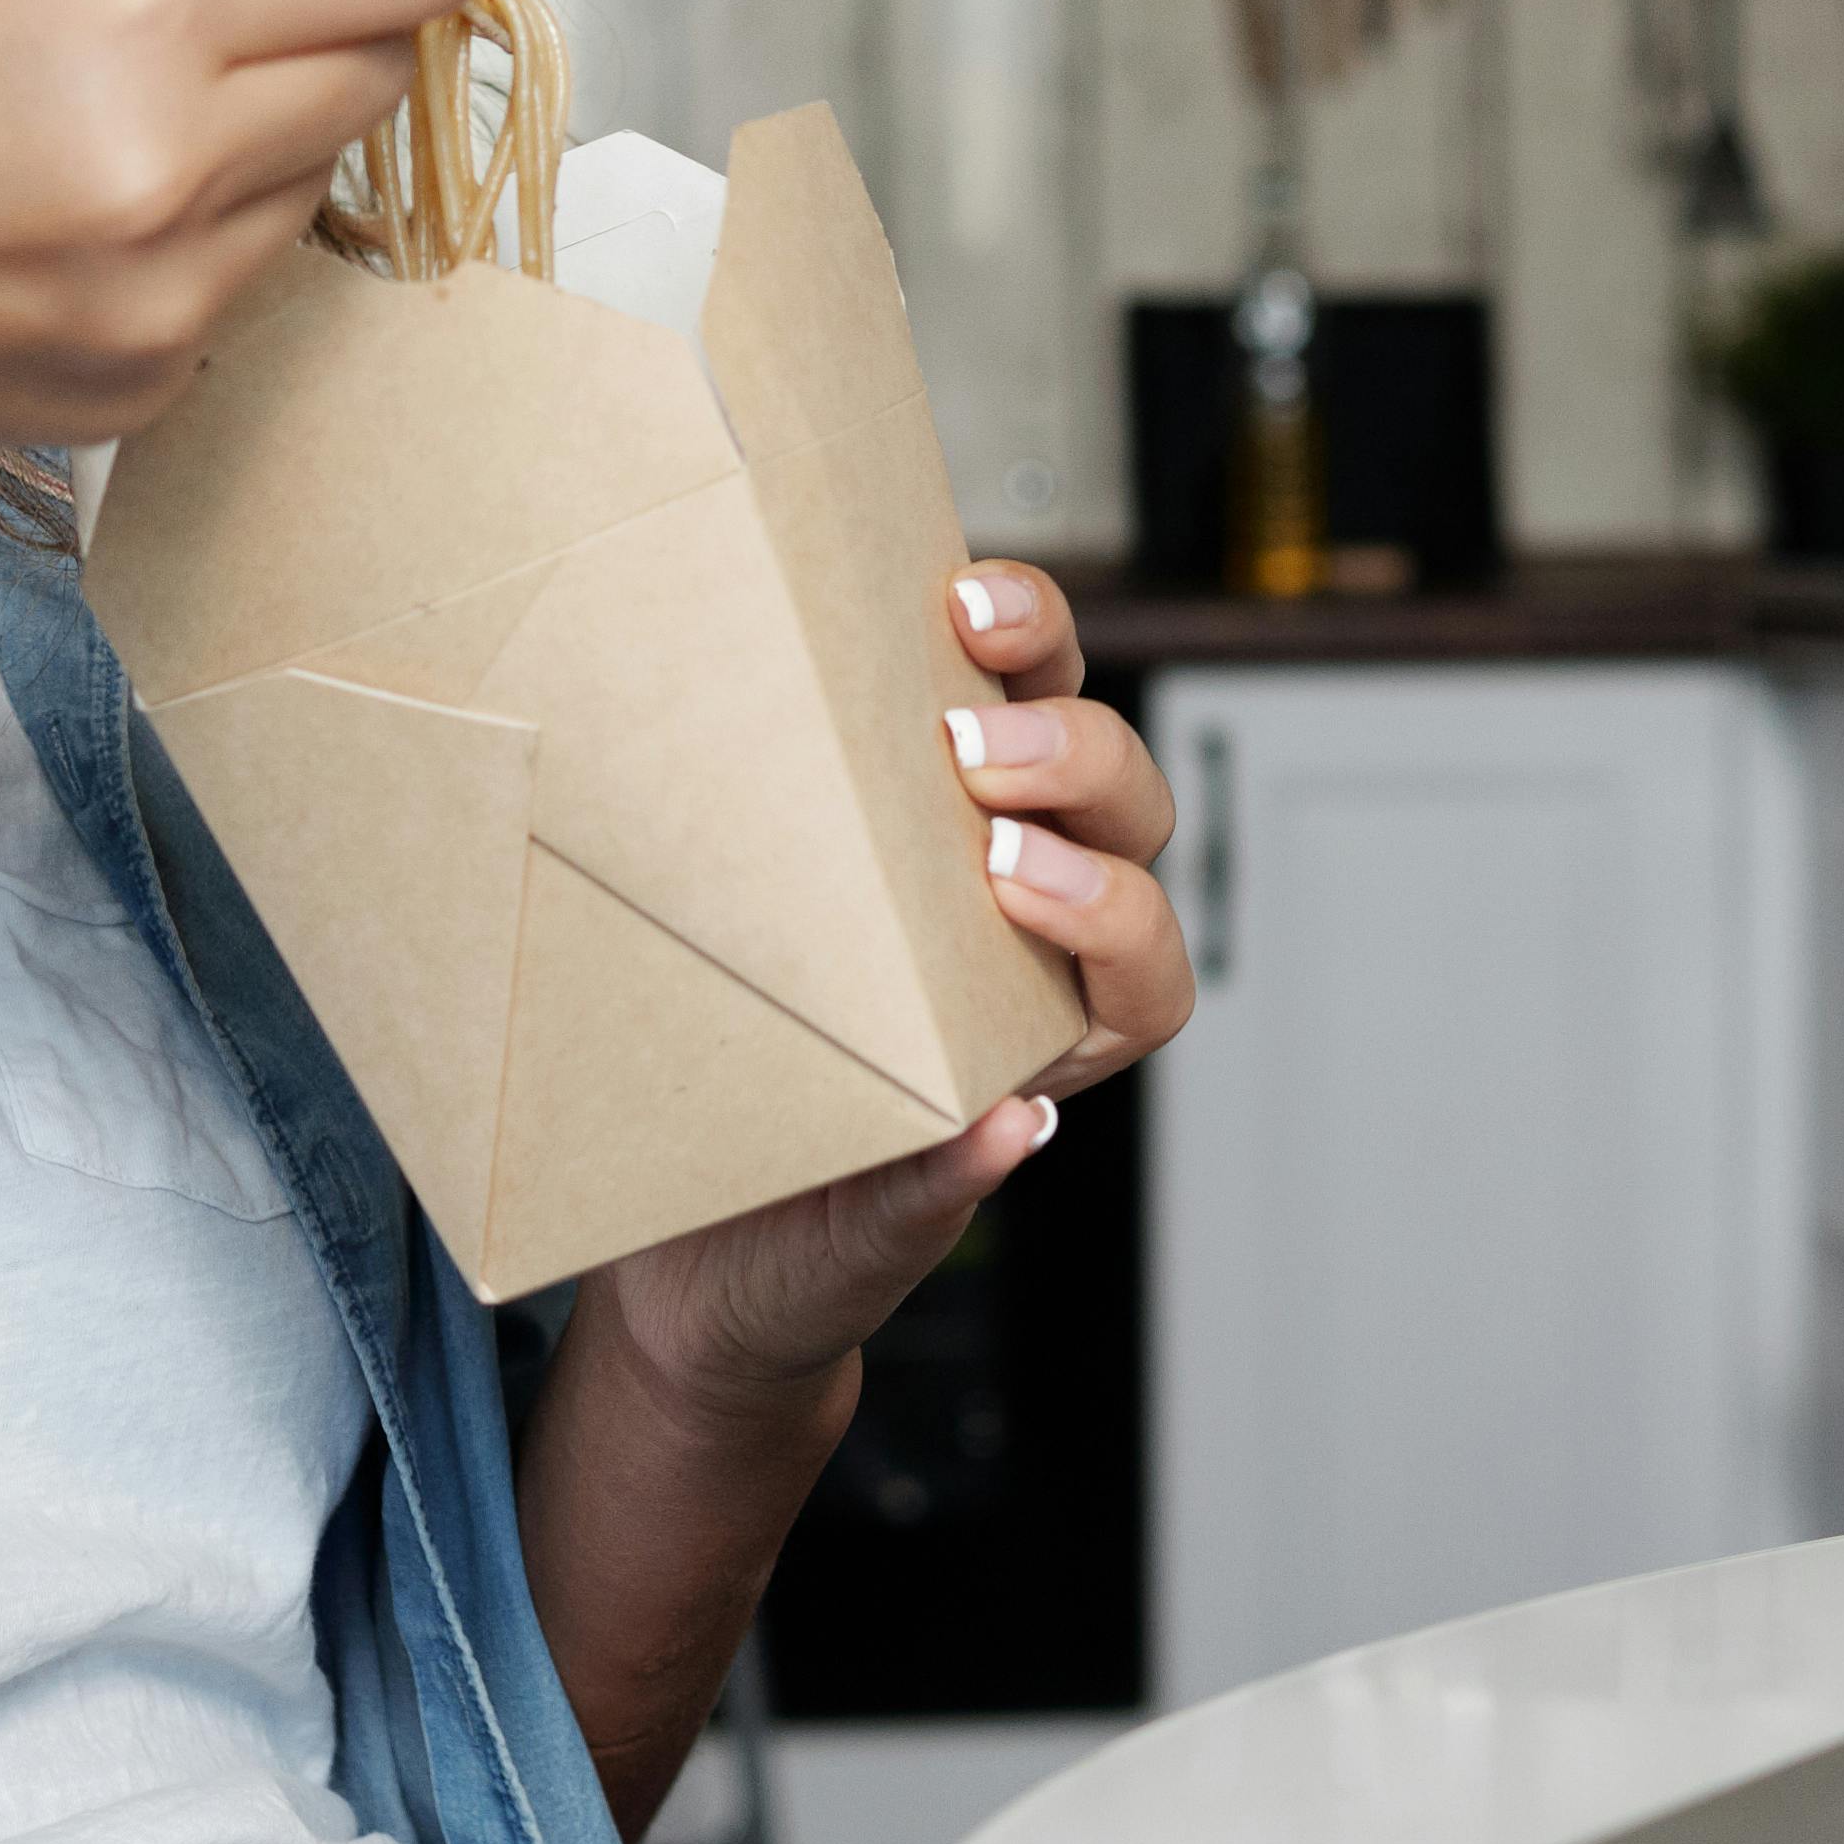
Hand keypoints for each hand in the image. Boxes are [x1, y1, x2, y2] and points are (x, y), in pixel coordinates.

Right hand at [0, 0, 475, 462]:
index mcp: (132, 12)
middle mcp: (168, 170)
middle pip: (381, 66)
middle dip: (315, 17)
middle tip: (167, 4)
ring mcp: (161, 301)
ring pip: (315, 175)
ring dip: (247, 128)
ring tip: (74, 110)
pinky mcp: (141, 389)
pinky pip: (241, 277)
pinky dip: (185, 231)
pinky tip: (46, 206)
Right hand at [575, 560, 1184, 1413]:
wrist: (697, 1249)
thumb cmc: (795, 1257)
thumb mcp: (848, 1252)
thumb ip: (923, 1198)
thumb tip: (1014, 1134)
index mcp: (1052, 1046)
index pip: (1146, 972)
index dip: (1109, 912)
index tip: (1010, 880)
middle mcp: (1031, 940)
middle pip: (1124, 824)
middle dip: (1078, 768)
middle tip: (974, 754)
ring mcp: (960, 849)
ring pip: (1062, 722)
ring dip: (1036, 663)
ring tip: (961, 620)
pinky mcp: (881, 786)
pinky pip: (947, 693)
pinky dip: (942, 636)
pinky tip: (903, 586)